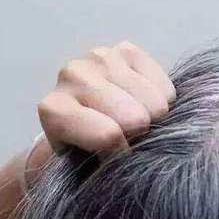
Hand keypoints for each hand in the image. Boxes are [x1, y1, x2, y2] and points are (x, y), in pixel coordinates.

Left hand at [28, 41, 175, 175]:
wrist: (80, 119)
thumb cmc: (83, 149)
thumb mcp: (84, 168)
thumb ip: (105, 167)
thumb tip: (138, 165)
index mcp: (55, 109)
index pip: (109, 136)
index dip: (122, 155)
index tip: (116, 159)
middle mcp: (72, 75)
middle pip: (135, 117)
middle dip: (141, 135)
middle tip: (129, 139)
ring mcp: (100, 57)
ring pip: (154, 102)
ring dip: (154, 120)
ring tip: (136, 122)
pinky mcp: (126, 50)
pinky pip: (164, 86)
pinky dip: (162, 101)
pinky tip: (143, 103)